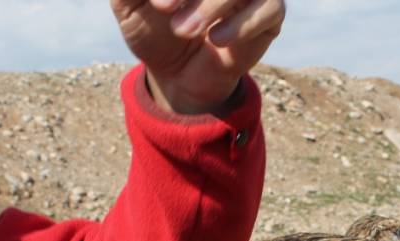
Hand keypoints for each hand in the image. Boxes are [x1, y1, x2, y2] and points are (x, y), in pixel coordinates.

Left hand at [110, 0, 285, 113]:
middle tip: (163, 8)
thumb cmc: (153, 28)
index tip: (156, 2)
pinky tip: (217, 39)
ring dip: (212, 5)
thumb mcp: (129, 3)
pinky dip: (242, 24)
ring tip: (183, 30)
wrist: (175, 73)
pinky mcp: (270, 12)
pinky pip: (269, 8)